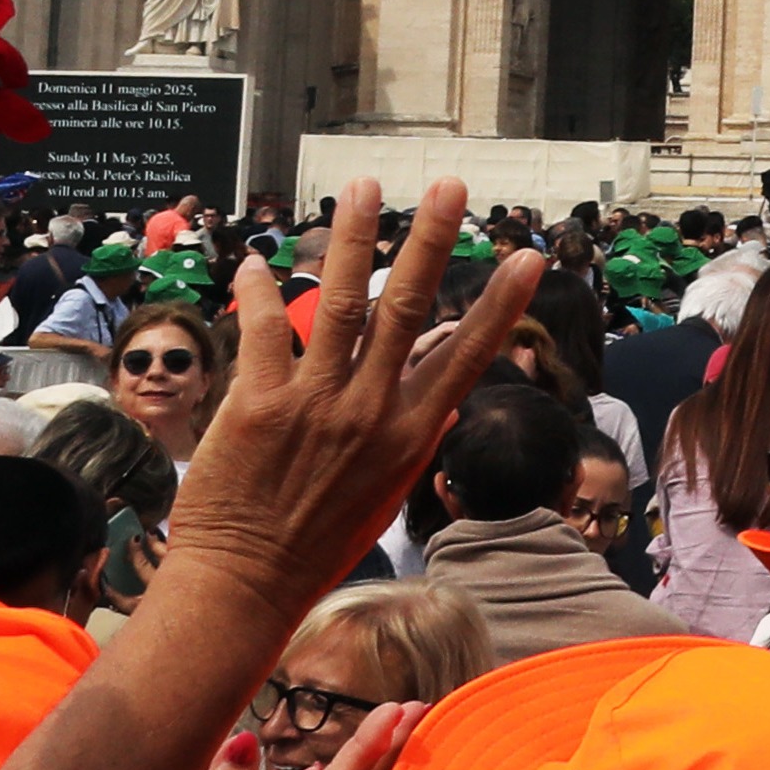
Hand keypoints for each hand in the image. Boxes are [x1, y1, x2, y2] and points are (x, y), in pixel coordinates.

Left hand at [168, 181, 539, 617]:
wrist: (245, 583)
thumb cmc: (319, 543)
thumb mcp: (388, 492)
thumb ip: (414, 435)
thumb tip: (442, 398)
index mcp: (411, 432)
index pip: (468, 353)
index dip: (499, 302)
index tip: (525, 257)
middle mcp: (368, 409)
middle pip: (407, 307)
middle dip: (429, 239)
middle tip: (447, 187)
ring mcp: (311, 402)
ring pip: (339, 303)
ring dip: (351, 238)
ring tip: (362, 188)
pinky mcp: (255, 403)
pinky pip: (262, 331)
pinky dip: (258, 292)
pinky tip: (256, 263)